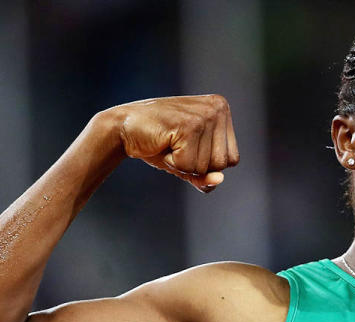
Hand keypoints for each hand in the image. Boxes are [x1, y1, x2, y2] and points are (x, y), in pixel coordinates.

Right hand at [110, 95, 239, 191]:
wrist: (122, 127)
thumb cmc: (158, 143)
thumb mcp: (188, 163)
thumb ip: (206, 177)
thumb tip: (219, 180)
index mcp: (223, 110)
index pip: (231, 160)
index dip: (206, 164)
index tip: (186, 146)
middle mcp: (218, 108)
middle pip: (222, 164)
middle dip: (196, 165)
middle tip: (175, 145)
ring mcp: (205, 114)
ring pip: (206, 166)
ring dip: (183, 164)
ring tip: (169, 143)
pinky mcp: (189, 124)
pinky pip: (189, 165)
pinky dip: (173, 162)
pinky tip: (163, 143)